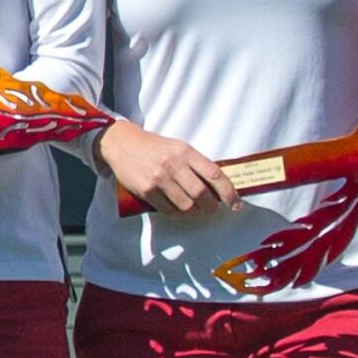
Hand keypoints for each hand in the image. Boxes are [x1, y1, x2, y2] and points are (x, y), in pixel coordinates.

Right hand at [98, 121, 236, 216]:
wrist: (122, 144)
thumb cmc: (154, 147)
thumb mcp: (178, 147)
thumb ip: (196, 164)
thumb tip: (217, 188)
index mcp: (185, 152)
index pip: (214, 174)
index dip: (228, 192)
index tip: (235, 203)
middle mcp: (173, 164)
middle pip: (202, 194)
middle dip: (211, 206)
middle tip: (211, 208)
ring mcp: (159, 178)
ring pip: (187, 206)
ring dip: (194, 211)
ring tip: (193, 208)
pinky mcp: (147, 190)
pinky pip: (170, 211)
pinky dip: (178, 213)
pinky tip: (177, 208)